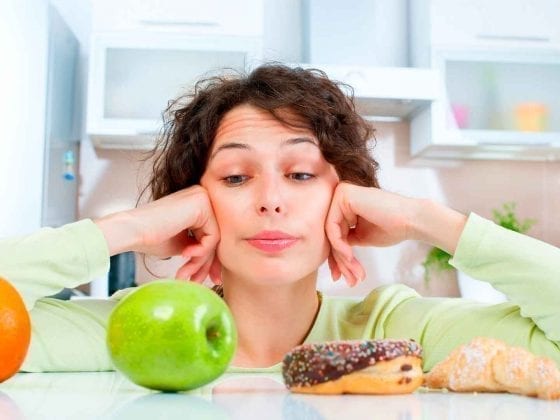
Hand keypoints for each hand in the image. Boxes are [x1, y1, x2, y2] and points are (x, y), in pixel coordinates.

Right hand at [95, 186, 220, 283]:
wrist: (132, 231)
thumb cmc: (151, 237)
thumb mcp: (184, 244)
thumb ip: (201, 248)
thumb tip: (217, 266)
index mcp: (198, 204)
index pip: (213, 235)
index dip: (210, 260)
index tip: (208, 278)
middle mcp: (202, 196)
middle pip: (215, 236)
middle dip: (206, 263)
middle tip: (197, 280)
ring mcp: (203, 197)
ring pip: (215, 238)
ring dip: (201, 260)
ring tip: (185, 271)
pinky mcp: (202, 203)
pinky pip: (213, 235)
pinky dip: (201, 251)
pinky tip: (185, 254)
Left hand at [325, 183, 466, 285]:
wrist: (411, 221)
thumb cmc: (391, 228)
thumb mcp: (360, 237)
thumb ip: (344, 240)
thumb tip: (328, 255)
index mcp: (344, 204)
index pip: (332, 233)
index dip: (336, 258)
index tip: (341, 276)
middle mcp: (340, 195)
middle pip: (330, 233)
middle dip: (338, 261)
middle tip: (348, 280)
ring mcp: (341, 193)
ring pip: (329, 232)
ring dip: (341, 257)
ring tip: (353, 272)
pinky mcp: (343, 195)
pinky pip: (332, 226)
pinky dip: (339, 245)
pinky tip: (350, 256)